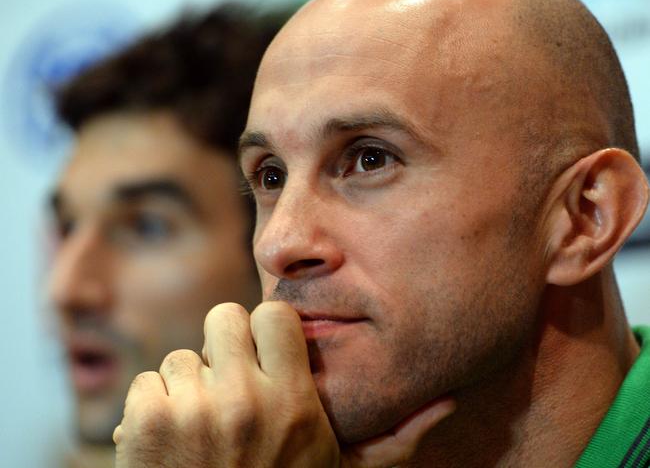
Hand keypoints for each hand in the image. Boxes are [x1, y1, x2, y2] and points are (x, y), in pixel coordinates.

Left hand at [114, 301, 454, 466]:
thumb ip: (395, 438)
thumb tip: (449, 399)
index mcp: (293, 403)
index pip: (272, 314)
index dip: (265, 332)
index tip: (265, 356)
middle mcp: (244, 400)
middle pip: (222, 315)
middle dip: (224, 346)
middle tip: (230, 383)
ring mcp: (193, 410)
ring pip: (182, 356)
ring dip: (189, 387)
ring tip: (203, 430)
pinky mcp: (145, 423)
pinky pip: (145, 384)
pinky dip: (152, 410)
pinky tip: (171, 444)